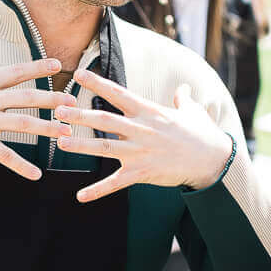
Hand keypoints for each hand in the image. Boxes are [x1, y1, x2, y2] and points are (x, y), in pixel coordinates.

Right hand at [0, 49, 71, 179]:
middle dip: (54, 100)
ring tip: (68, 135)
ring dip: (48, 129)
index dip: (38, 67)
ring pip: (24, 124)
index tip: (58, 65)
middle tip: (74, 103)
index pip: (16, 71)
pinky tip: (37, 175)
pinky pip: (4, 155)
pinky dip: (21, 166)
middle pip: (29, 97)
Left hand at [54, 70, 234, 201]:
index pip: (118, 93)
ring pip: (104, 147)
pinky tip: (79, 196)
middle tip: (57, 111)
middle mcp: (140, 130)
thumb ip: (183, 98)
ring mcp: (139, 152)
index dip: (97, 83)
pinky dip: (97, 191)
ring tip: (60, 141)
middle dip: (79, 115)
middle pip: (104, 119)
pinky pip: (115, 183)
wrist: (213, 160)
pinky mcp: (141, 173)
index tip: (78, 73)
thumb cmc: (203, 134)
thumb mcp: (193, 111)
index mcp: (149, 112)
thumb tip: (184, 87)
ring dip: (80, 145)